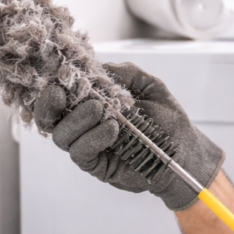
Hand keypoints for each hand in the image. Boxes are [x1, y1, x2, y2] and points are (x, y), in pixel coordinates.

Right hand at [35, 62, 223, 210]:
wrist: (185, 150)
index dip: (51, 86)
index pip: (58, 96)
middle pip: (48, 118)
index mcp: (89, 104)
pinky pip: (81, 154)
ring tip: (100, 109)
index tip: (60, 75)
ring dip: (77, 120)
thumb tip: (99, 66)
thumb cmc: (166, 119)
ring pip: (61, 136)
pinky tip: (111, 128)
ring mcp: (88, 147)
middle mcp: (83, 126)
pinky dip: (92, 138)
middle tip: (63, 93)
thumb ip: (126, 73)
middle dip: (49, 104)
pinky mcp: (97, 166)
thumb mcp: (150, 86)